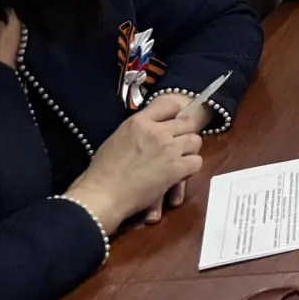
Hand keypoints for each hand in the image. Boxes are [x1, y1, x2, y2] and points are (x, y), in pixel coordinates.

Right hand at [64, 97, 204, 228]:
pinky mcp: (176, 168)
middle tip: (177, 145)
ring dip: (189, 151)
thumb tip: (152, 128)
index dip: (174, 114)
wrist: (101, 196)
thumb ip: (139, 130)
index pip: (169, 103)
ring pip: (195, 140)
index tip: (172, 123)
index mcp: (139, 121)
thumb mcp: (118, 138)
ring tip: (178, 160)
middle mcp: (157, 131)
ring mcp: (169, 149)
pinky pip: (197, 162)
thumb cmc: (102, 172)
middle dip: (184, 133)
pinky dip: (190, 169)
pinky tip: (179, 175)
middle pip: (187, 122)